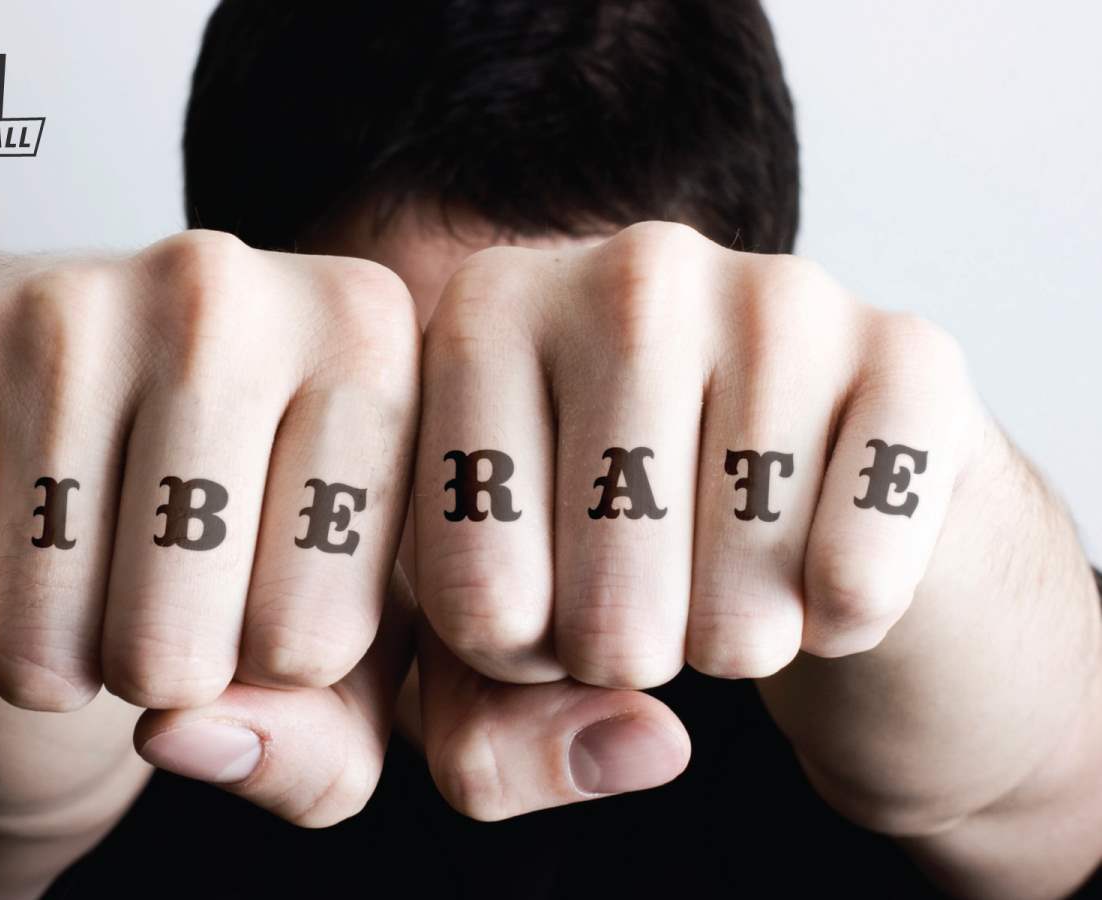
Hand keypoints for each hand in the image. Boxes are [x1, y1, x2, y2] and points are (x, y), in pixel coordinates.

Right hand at [0, 230, 420, 823]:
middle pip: (179, 644)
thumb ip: (321, 741)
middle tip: (163, 605)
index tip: (270, 598)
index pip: (317, 635)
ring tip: (86, 583)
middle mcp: (220, 284)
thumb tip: (192, 735)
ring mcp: (62, 302)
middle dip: (164, 678)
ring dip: (60, 664)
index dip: (281, 673)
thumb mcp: (339, 661)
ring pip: (51, 635)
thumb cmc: (246, 544)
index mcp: (365, 334)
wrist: (79, 443)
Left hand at [409, 220, 984, 817]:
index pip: (474, 600)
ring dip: (735, 642)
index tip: (546, 602)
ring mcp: (776, 296)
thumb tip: (634, 743)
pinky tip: (822, 562)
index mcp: (483, 316)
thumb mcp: (503, 641)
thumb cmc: (608, 545)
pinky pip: (858, 577)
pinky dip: (843, 619)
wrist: (790, 483)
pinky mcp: (911, 353)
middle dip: (629, 659)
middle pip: (604, 616)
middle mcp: (625, 272)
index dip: (519, 658)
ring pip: (734, 612)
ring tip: (727, 572)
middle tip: (648, 597)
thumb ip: (484, 741)